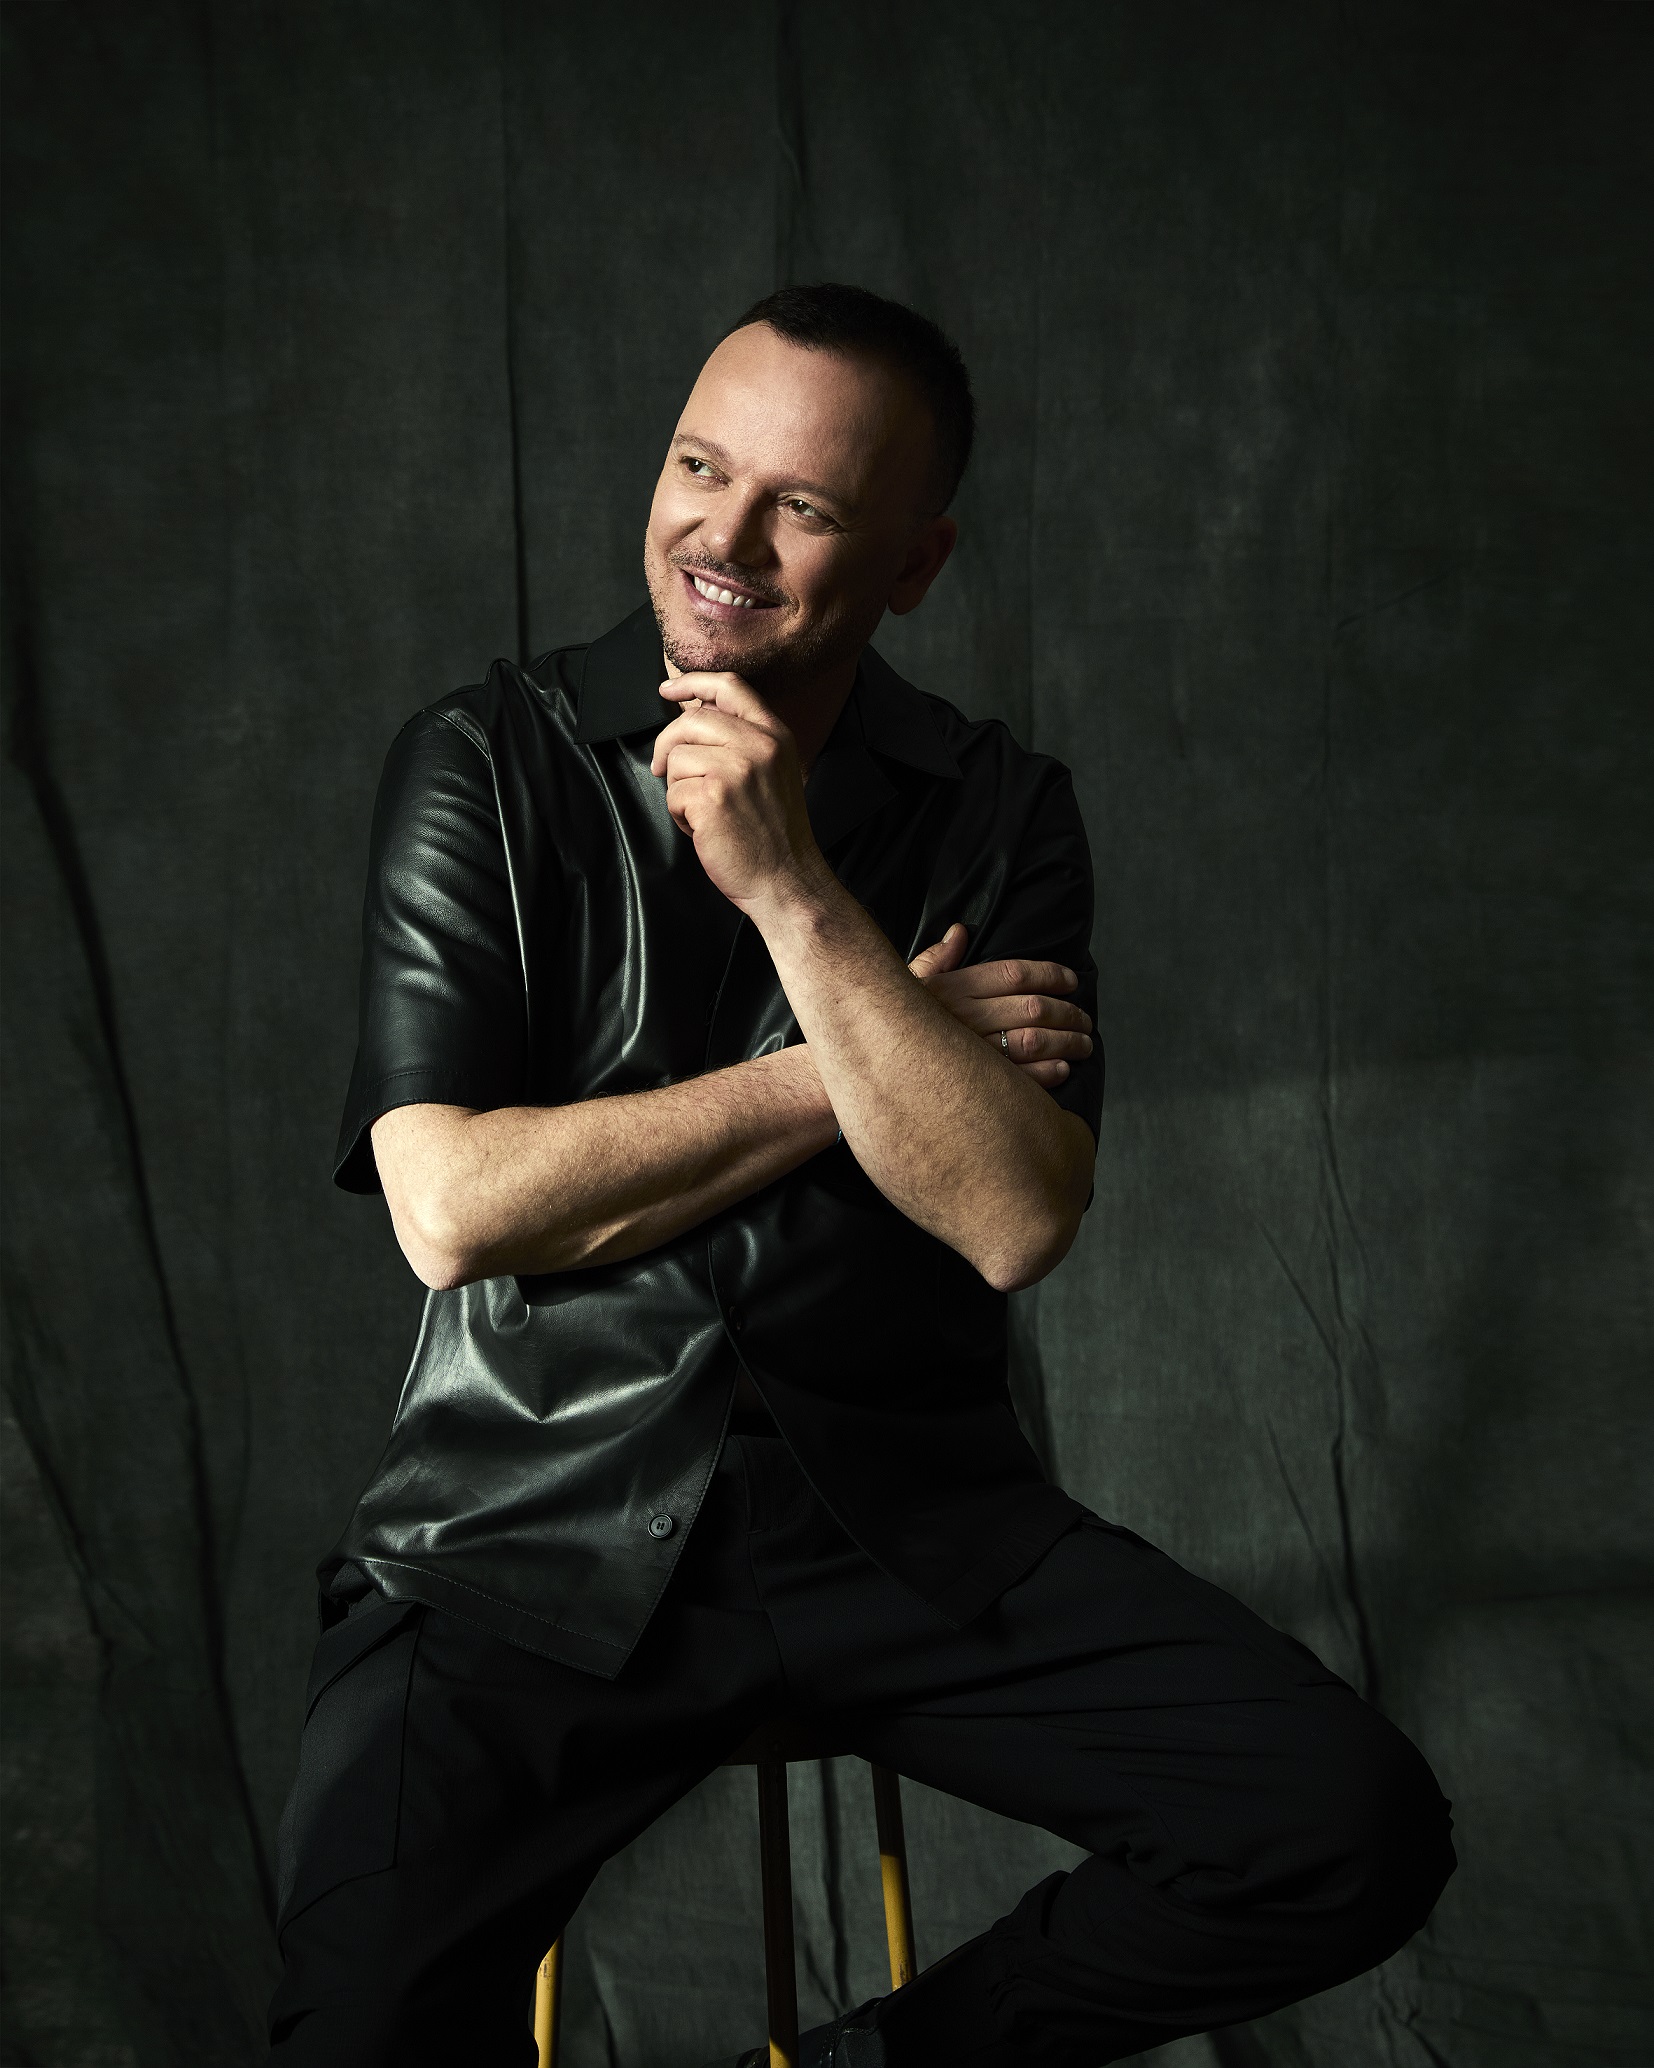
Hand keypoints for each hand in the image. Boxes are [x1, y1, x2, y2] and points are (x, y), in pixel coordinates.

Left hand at [651, 672, 828, 912]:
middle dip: (668, 747)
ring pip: (677, 758)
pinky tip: (704, 829)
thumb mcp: (774, 772)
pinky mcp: (712, 796)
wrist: (787, 880)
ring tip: (705, 812)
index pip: (730, 687)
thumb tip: (694, 717)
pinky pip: (672, 792)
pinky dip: (680, 815)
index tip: (668, 689)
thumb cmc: (775, 834)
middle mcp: (758, 745)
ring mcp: (735, 769)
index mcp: (775, 735)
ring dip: (679, 789)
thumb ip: (744, 740)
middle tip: (664, 770)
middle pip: (691, 720)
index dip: (693, 682)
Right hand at [908, 924, 1092, 1090]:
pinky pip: (1022, 1079)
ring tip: (1083, 1044)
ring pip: (1034, 1042)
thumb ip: (938, 958)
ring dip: (1067, 1042)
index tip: (1071, 981)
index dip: (1050, 974)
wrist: (871, 1065)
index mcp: (955, 988)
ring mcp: (972, 1053)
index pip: (1014, 974)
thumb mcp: (911, 984)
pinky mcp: (975, 1087)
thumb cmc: (893, 1024)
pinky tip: (1063, 1069)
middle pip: (1033, 1008)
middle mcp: (966, 1017)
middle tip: (1085, 1019)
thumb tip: (959, 931)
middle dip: (1068, 1012)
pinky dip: (1048, 1074)